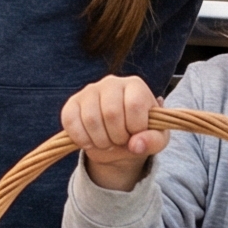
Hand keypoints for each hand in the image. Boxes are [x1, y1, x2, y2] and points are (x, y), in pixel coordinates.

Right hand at [61, 76, 163, 190]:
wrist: (118, 142)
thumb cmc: (140, 135)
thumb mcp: (156, 140)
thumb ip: (153, 141)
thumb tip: (135, 145)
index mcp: (135, 86)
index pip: (134, 105)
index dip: (136, 127)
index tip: (137, 134)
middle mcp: (112, 82)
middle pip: (111, 113)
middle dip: (117, 137)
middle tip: (120, 141)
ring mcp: (89, 90)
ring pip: (90, 119)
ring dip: (100, 141)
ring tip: (107, 142)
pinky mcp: (72, 103)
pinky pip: (71, 122)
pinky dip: (82, 139)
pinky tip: (91, 142)